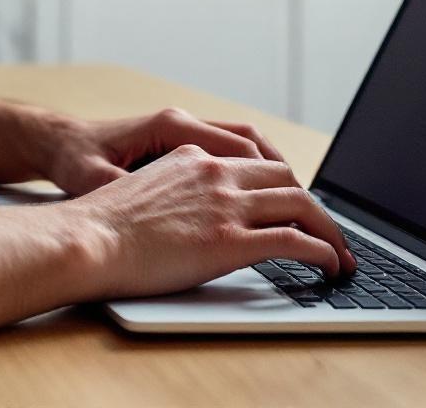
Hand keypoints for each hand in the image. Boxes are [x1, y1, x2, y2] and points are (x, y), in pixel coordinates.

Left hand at [34, 106, 297, 197]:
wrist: (56, 142)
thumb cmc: (73, 161)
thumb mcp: (97, 181)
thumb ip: (132, 192)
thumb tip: (160, 214)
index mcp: (171, 127)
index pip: (241, 150)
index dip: (275, 182)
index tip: (300, 211)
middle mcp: (184, 123)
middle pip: (254, 145)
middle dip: (288, 181)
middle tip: (316, 217)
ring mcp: (184, 132)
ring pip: (248, 146)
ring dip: (275, 175)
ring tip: (301, 209)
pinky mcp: (181, 144)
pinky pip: (231, 152)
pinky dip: (254, 173)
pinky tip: (264, 200)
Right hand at [66, 144, 355, 300]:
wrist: (85, 238)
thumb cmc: (99, 226)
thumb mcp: (141, 191)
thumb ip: (175, 193)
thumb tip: (190, 217)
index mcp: (193, 158)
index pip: (254, 163)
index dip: (282, 186)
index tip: (295, 206)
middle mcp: (215, 173)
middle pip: (286, 179)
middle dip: (314, 205)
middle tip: (328, 231)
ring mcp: (225, 204)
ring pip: (301, 205)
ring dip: (330, 230)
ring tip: (341, 254)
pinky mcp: (230, 240)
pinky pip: (295, 241)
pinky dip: (322, 252)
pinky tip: (329, 266)